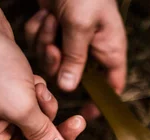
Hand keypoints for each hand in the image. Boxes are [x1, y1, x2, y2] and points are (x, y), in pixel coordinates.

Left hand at [25, 0, 126, 118]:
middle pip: (72, 75)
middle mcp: (91, 48)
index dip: (101, 102)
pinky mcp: (54, 29)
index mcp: (109, 50)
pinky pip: (40, 44)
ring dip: (45, 42)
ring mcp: (71, 39)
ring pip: (52, 60)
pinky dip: (37, 31)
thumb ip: (75, 59)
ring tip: (50, 21)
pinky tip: (43, 15)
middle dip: (57, 62)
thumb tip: (69, 88)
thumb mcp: (81, 26)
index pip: (112, 87)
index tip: (86, 114)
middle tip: (54, 46)